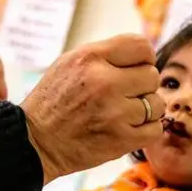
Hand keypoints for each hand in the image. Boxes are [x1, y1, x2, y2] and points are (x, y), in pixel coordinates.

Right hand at [21, 35, 165, 183]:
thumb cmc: (54, 102)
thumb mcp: (69, 64)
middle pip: (153, 76)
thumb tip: (146, 56)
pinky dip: (145, 132)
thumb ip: (106, 55)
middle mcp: (105, 82)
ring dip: (145, 111)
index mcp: (90, 58)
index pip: (142, 47)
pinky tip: (126, 129)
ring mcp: (115, 112)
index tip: (133, 71)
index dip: (143, 60)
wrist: (34, 143)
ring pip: (157, 104)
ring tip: (122, 114)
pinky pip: (155, 129)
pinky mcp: (121, 139)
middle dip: (142, 87)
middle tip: (123, 97)